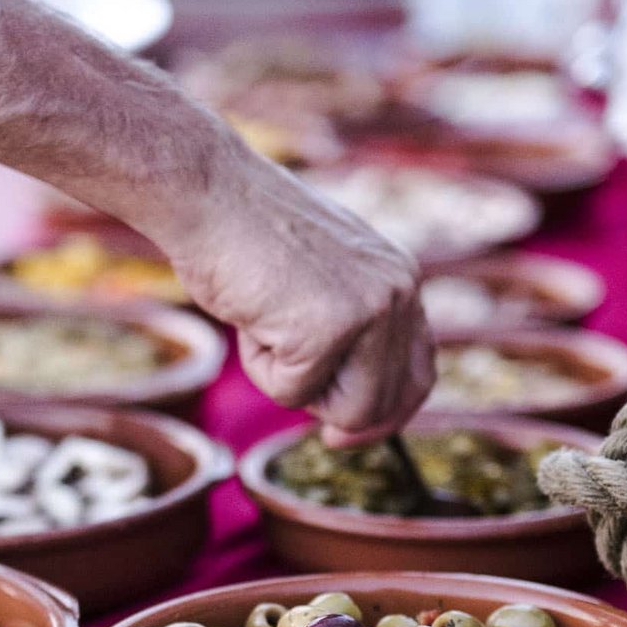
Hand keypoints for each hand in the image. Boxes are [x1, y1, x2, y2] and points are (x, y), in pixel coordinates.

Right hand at [160, 147, 434, 445]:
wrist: (208, 192)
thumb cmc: (245, 233)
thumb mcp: (318, 278)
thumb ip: (347, 325)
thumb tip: (352, 407)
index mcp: (400, 278)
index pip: (418, 372)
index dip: (384, 413)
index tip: (343, 434)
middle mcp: (399, 293)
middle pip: (384, 404)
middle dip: (330, 407)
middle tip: (285, 373)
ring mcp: (369, 311)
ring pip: (346, 410)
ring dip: (291, 384)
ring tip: (265, 325)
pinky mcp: (329, 329)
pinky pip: (293, 393)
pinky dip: (260, 367)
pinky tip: (250, 314)